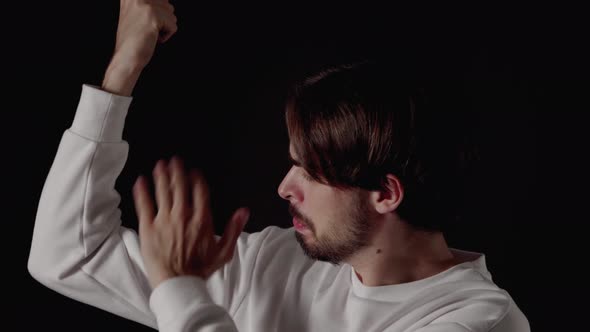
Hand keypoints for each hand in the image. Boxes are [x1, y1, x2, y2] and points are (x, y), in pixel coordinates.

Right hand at [102, 0, 176, 95]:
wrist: (125, 58)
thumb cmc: (133, 40)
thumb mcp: (137, 14)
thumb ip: (149, 4)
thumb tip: (166, 2)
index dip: (158, 12)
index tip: (146, 22)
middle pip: (166, 3)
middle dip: (163, 19)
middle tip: (147, 28)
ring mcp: (143, 5)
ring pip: (171, 12)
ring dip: (165, 27)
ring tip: (149, 33)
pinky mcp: (152, 16)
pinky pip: (173, 25)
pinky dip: (167, 35)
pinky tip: (152, 38)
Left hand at [132, 156, 249, 289]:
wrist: (177, 283)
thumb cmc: (199, 269)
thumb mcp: (224, 251)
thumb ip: (234, 229)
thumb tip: (243, 212)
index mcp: (202, 219)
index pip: (200, 191)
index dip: (196, 179)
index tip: (194, 172)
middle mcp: (183, 215)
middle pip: (180, 186)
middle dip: (177, 171)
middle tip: (174, 160)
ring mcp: (164, 220)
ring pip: (163, 191)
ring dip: (161, 176)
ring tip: (160, 165)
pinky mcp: (148, 227)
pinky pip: (144, 204)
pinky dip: (142, 191)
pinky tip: (141, 181)